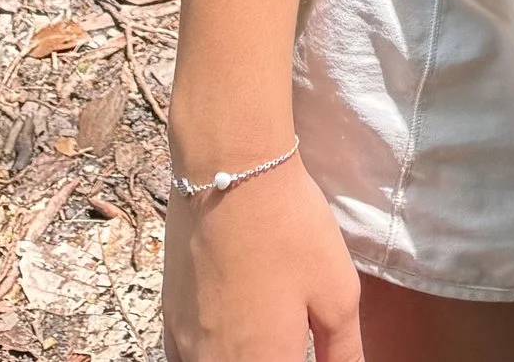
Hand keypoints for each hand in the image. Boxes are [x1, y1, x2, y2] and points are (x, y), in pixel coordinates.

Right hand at [161, 153, 361, 361]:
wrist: (231, 170)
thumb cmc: (290, 229)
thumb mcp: (338, 293)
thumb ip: (343, 352)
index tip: (306, 348)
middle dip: (273, 358)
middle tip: (293, 336)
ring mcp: (188, 346)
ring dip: (241, 357)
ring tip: (265, 334)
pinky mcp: (171, 320)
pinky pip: (188, 359)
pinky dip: (212, 355)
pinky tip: (230, 337)